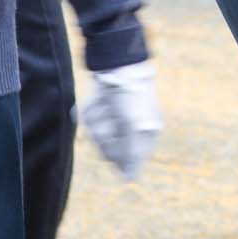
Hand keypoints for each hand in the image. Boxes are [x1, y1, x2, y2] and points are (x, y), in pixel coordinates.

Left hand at [79, 59, 161, 178]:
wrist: (117, 60)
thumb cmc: (130, 94)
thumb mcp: (132, 125)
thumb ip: (131, 154)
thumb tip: (130, 179)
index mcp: (147, 134)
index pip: (125, 160)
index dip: (115, 149)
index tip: (117, 132)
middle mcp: (134, 128)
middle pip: (108, 148)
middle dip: (104, 131)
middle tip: (111, 112)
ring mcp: (119, 118)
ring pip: (96, 133)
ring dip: (96, 118)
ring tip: (104, 102)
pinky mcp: (106, 108)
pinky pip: (91, 119)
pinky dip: (90, 110)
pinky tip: (96, 99)